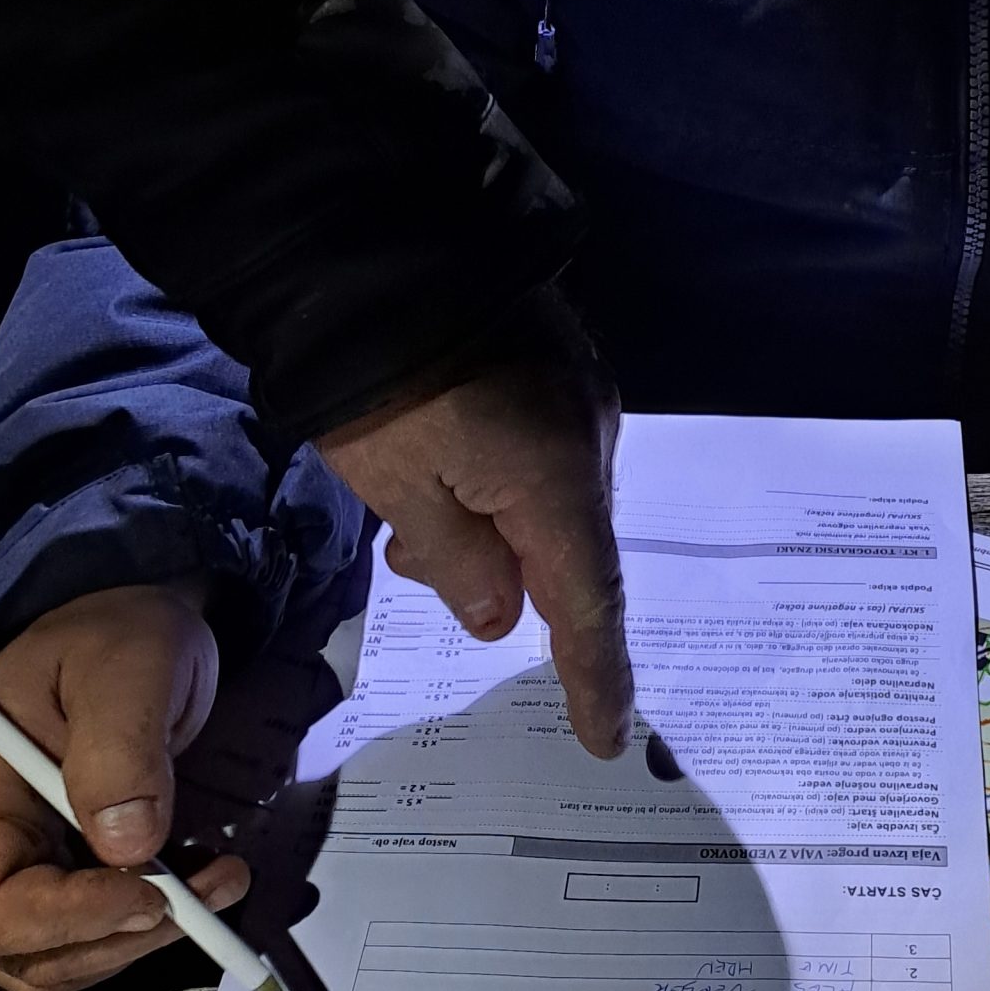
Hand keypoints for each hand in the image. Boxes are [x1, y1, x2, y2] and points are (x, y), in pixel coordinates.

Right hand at [0, 583, 248, 990]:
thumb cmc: (117, 637)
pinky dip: (140, 927)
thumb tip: (127, 842)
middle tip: (207, 893)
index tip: (154, 897)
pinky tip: (195, 884)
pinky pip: (82, 939)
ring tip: (215, 881)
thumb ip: (122, 746)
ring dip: (141, 937)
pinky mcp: (42, 882)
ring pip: (56, 960)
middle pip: (19, 952)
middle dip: (118, 935)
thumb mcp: (131, 665)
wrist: (134, 639)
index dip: (66, 921)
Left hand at [316, 296, 631, 757]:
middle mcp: (589, 445)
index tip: (608, 737)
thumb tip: (501, 613)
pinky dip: (497, 490)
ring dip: (489, 530)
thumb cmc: (384, 385)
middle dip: (505, 581)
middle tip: (420, 568)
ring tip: (411, 521)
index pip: (589, 606)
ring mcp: (578, 402)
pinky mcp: (556, 373)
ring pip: (548, 505)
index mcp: (558, 484)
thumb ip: (460, 564)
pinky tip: (442, 479)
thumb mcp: (402, 490)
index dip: (597, 677)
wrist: (381, 253)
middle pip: (566, 553)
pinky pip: (542, 461)